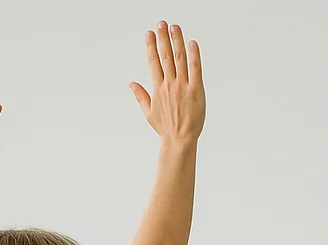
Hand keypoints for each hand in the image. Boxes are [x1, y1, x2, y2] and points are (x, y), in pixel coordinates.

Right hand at [130, 23, 204, 144]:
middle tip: (161, 23)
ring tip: (174, 27)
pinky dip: (194, 55)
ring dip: (177, 41)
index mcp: (157, 89)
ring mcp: (183, 86)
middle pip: (166, 56)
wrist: (180, 140)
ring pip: (179, 59)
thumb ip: (140, 95)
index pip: (153, 62)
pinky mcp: (196, 90)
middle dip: (162, 38)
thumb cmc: (165, 128)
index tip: (149, 33)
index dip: (151, 46)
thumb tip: (131, 83)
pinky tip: (192, 43)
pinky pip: (195, 68)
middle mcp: (169, 85)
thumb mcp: (148, 113)